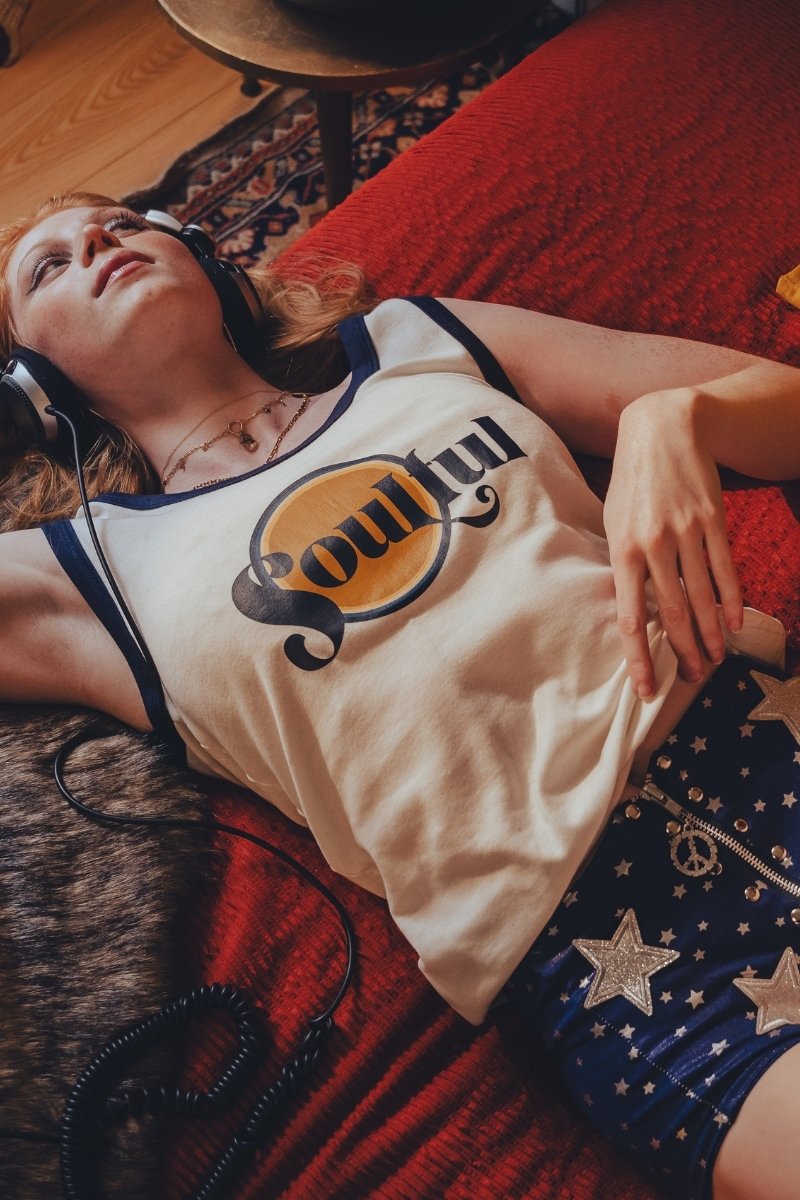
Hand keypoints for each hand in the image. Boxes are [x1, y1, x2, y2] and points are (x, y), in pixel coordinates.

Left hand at [603, 389, 743, 697]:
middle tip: (691, 679)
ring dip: (710, 634)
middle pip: (671, 614)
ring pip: (701, 597)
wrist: (661, 430)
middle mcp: (654, 545)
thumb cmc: (631, 483)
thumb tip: (629, 607)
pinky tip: (735, 623)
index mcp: (622, 549)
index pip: (629, 617)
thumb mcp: (613, 521)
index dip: (638, 657)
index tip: (645, 688)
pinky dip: (732, 599)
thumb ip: (622, 563)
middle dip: (682, 653)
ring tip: (716, 660)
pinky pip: (725, 569)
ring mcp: (686, 533)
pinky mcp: (713, 520)